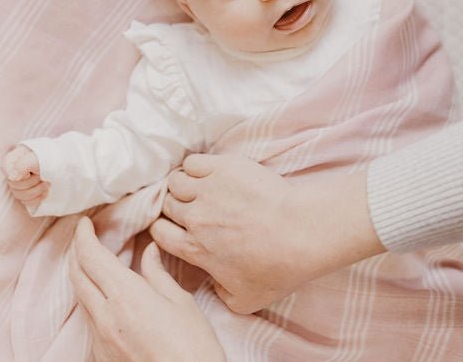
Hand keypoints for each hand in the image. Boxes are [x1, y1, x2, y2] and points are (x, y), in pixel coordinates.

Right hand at [2, 145, 47, 207]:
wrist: (66, 164)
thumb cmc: (51, 157)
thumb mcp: (37, 158)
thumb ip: (22, 165)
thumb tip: (12, 178)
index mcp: (14, 158)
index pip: (5, 168)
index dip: (19, 173)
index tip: (31, 172)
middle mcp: (14, 170)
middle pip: (13, 184)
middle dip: (32, 182)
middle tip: (44, 176)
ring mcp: (20, 182)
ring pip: (18, 195)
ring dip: (36, 190)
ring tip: (47, 183)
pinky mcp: (27, 192)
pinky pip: (25, 202)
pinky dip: (36, 198)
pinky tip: (45, 192)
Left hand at [69, 216, 223, 361]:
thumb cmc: (193, 345)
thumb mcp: (180, 302)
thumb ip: (157, 273)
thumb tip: (150, 251)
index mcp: (126, 296)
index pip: (91, 257)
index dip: (84, 236)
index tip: (85, 223)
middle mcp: (105, 316)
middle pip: (76, 275)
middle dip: (77, 252)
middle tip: (86, 238)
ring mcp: (100, 338)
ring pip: (81, 297)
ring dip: (84, 276)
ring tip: (97, 264)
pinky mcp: (102, 354)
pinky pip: (90, 320)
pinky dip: (93, 301)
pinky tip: (109, 298)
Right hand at [150, 154, 383, 313]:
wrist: (302, 230)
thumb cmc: (278, 267)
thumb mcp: (245, 300)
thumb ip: (220, 295)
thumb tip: (214, 284)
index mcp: (195, 249)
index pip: (159, 233)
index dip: (165, 230)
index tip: (177, 228)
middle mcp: (195, 218)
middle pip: (167, 205)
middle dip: (175, 207)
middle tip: (192, 207)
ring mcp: (208, 190)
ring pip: (176, 181)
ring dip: (183, 185)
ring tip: (199, 188)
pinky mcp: (224, 167)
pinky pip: (194, 162)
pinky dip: (196, 166)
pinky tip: (209, 173)